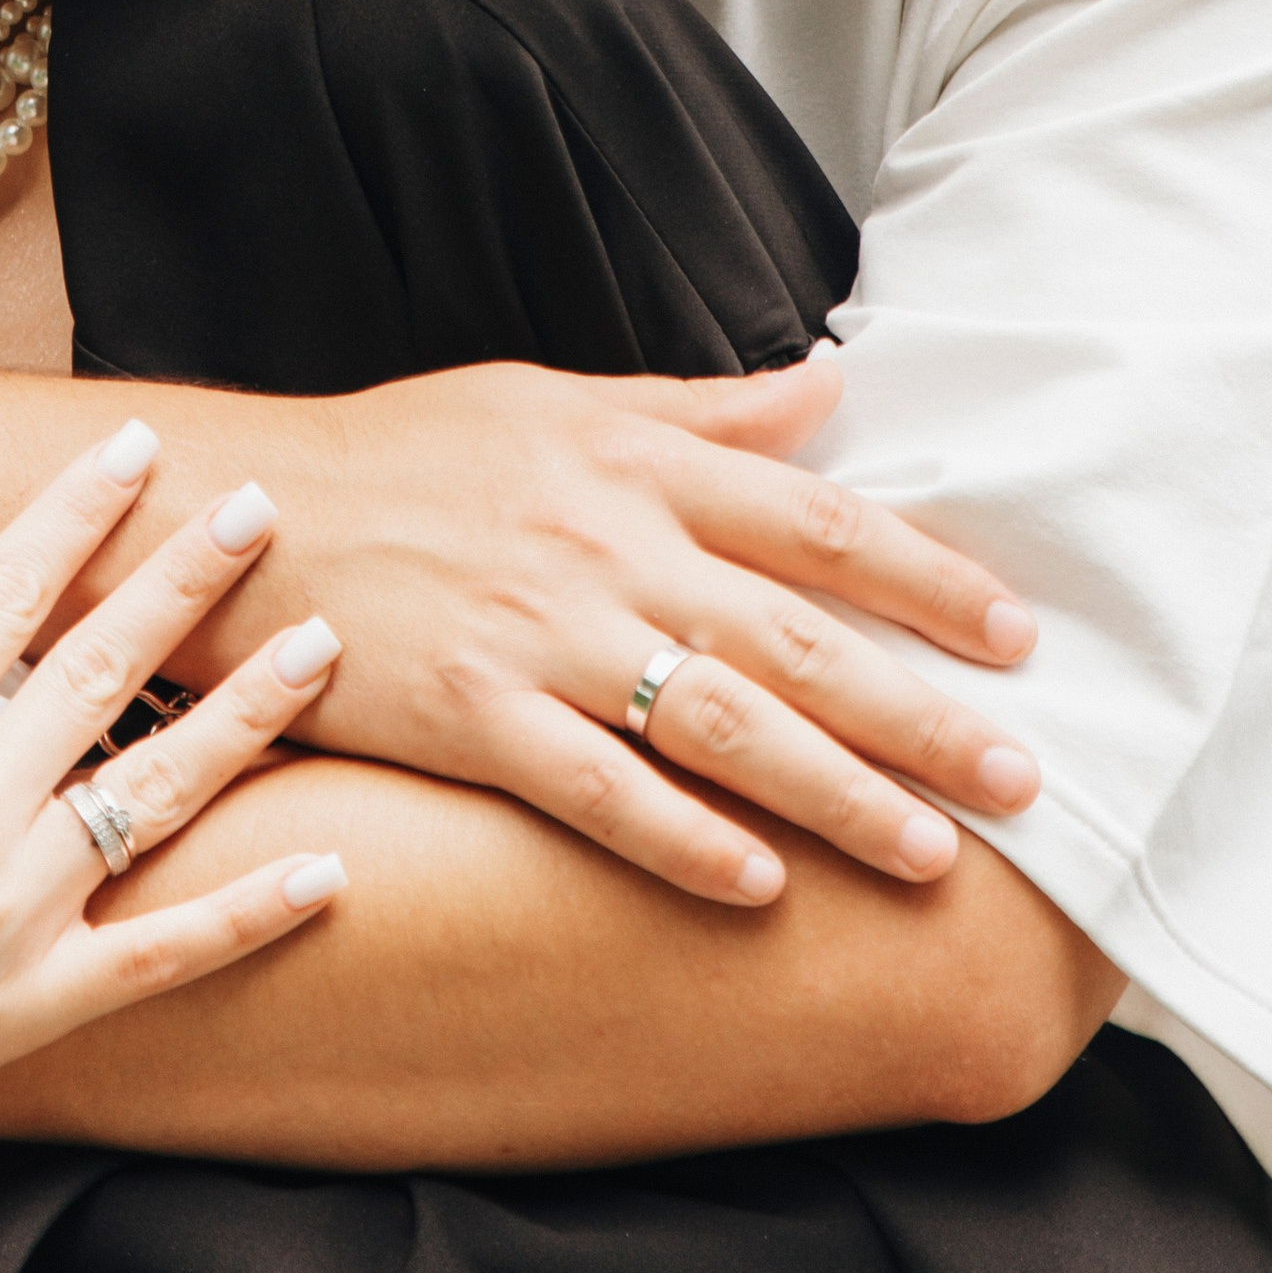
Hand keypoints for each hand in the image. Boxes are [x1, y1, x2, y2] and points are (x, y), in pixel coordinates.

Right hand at [0, 421, 345, 1158]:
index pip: (13, 585)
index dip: (80, 507)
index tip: (138, 446)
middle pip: (106, 665)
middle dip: (189, 576)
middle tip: (261, 508)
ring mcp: (11, 910)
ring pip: (158, 792)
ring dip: (246, 711)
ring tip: (319, 646)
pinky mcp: (31, 1004)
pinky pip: (164, 956)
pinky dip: (250, 913)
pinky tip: (326, 866)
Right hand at [258, 349, 1041, 909]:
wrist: (247, 510)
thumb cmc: (407, 455)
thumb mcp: (553, 399)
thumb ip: (699, 410)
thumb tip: (831, 386)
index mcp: (630, 458)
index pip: (814, 518)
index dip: (926, 578)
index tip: (1017, 635)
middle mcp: (602, 543)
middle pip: (793, 636)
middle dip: (921, 711)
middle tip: (1025, 777)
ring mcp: (537, 633)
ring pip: (719, 722)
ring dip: (837, 794)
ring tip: (932, 856)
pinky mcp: (470, 714)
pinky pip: (595, 788)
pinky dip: (681, 839)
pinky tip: (760, 886)